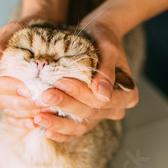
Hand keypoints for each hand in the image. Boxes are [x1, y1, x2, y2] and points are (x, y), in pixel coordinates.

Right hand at [0, 15, 50, 129]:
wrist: (40, 30)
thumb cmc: (25, 28)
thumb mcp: (12, 29)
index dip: (8, 87)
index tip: (26, 88)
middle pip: (1, 99)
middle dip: (22, 103)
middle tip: (42, 102)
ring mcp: (1, 93)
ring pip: (9, 109)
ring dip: (27, 113)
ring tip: (45, 110)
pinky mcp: (13, 101)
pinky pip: (14, 116)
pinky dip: (24, 121)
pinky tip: (36, 122)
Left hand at [33, 20, 138, 141]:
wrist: (95, 35)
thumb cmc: (102, 37)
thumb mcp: (107, 47)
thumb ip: (106, 71)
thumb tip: (103, 95)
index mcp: (127, 94)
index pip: (102, 101)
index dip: (80, 94)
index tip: (60, 82)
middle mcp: (116, 108)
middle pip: (90, 114)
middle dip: (65, 105)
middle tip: (43, 96)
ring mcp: (101, 115)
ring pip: (81, 126)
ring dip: (59, 123)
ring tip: (39, 117)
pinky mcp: (86, 116)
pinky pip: (74, 130)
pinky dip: (60, 132)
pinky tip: (46, 130)